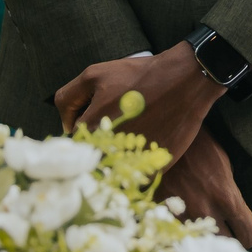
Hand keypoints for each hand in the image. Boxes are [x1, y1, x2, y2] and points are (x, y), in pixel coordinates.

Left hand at [54, 44, 224, 165]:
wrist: (185, 80)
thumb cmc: (138, 75)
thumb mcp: (93, 75)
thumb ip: (67, 99)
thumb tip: (66, 126)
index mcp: (88, 130)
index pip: (73, 143)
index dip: (85, 129)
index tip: (101, 118)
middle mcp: (106, 152)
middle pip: (91, 159)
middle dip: (100, 144)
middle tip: (120, 124)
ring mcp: (130, 163)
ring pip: (113, 170)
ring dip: (118, 156)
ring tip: (136, 131)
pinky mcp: (152, 170)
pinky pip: (137, 177)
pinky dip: (139, 164)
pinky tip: (149, 140)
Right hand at [158, 130, 251, 242]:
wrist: (167, 138)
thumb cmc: (201, 149)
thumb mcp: (226, 167)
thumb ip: (231, 195)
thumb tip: (234, 215)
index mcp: (228, 198)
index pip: (250, 235)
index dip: (249, 234)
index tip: (244, 230)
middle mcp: (207, 211)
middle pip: (225, 244)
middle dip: (226, 237)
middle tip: (223, 228)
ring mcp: (183, 215)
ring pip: (200, 241)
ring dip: (202, 234)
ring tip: (200, 219)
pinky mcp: (163, 214)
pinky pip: (177, 231)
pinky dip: (181, 226)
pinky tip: (181, 212)